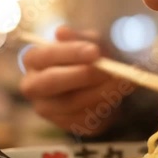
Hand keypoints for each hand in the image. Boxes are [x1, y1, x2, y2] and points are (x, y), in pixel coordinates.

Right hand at [19, 26, 133, 137]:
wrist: (101, 82)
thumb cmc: (89, 56)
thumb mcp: (87, 41)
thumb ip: (78, 38)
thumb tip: (61, 32)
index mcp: (34, 60)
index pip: (46, 56)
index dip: (70, 53)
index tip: (95, 51)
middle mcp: (34, 86)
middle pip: (51, 82)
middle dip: (82, 75)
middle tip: (107, 69)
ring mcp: (48, 109)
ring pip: (72, 103)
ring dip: (100, 91)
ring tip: (123, 81)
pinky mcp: (66, 125)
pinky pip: (85, 118)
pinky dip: (104, 106)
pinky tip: (118, 95)